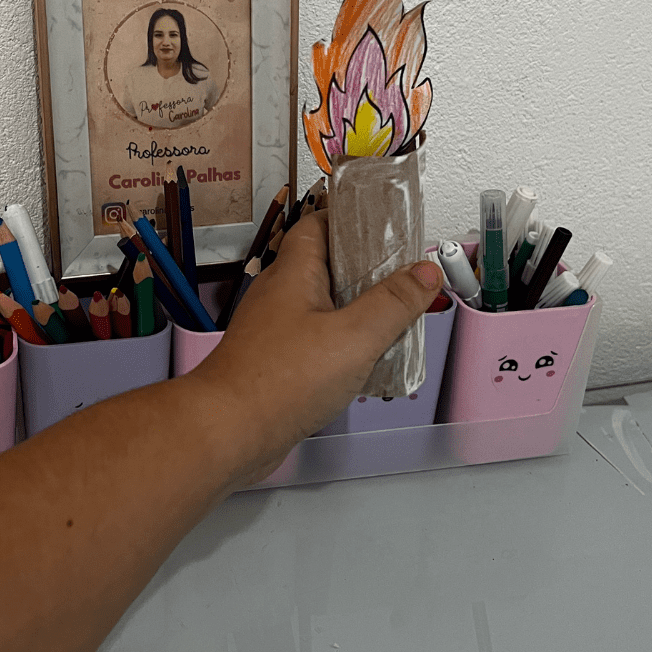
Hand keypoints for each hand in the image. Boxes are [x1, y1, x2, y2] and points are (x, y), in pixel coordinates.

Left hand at [193, 210, 443, 487]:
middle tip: (401, 279)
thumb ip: (393, 303)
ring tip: (391, 323)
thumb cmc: (276, 381)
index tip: (386, 224)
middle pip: (325, 267)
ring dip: (354, 312)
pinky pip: (313, 342)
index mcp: (294, 273)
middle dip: (364, 271)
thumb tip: (424, 272)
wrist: (228, 433)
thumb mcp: (354, 336)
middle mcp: (279, 297)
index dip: (351, 219)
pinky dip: (340, 346)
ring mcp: (274, 331)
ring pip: (321, 308)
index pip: (319, 225)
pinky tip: (361, 364)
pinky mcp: (275, 363)